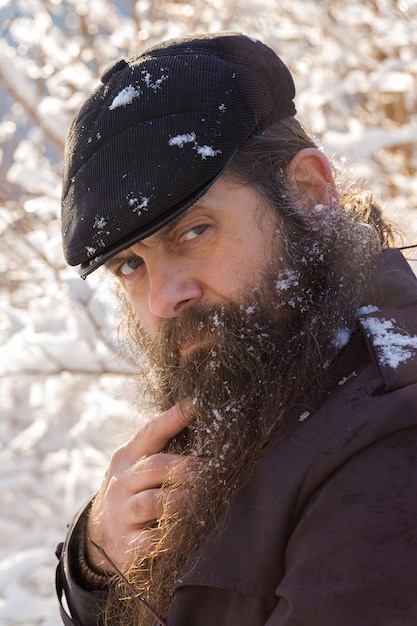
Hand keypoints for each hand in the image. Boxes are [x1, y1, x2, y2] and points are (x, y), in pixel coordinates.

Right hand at [86, 404, 192, 573]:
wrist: (99, 537)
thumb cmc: (134, 492)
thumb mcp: (138, 467)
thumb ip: (162, 450)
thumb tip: (200, 425)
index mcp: (126, 457)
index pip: (150, 433)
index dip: (171, 419)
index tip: (194, 406)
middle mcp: (120, 482)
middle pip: (155, 467)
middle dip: (188, 468)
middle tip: (214, 469)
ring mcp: (119, 513)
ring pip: (153, 501)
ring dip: (183, 500)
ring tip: (204, 500)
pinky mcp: (124, 543)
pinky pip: (150, 539)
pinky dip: (171, 535)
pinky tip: (187, 532)